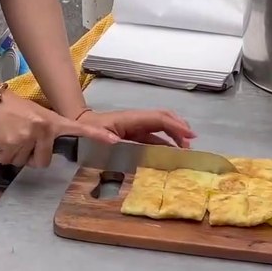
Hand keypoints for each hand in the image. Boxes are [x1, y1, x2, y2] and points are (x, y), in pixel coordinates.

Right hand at [0, 91, 118, 167]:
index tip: (114, 140)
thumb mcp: (38, 114)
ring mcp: (25, 139)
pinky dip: (4, 154)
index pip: (79, 128)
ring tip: (12, 135)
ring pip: (24, 162)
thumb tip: (51, 150)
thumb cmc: (15, 108)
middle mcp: (42, 130)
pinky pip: (9, 161)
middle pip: (43, 162)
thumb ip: (49, 131)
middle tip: (24, 139)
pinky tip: (3, 140)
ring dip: (17, 154)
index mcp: (52, 121)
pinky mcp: (9, 146)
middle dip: (32, 155)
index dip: (97, 136)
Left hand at [78, 108, 194, 147]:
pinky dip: (166, 142)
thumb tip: (114, 142)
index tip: (189, 136)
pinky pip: (154, 136)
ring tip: (185, 149)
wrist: (80, 126)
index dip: (175, 126)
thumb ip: (100, 137)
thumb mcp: (90, 133)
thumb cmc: (86, 130)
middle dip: (180, 127)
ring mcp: (137, 126)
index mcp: (131, 118)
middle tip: (191, 142)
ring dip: (175, 135)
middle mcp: (137, 120)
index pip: (158, 119)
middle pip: (164, 118)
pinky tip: (172, 152)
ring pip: (162, 126)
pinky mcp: (135, 133)